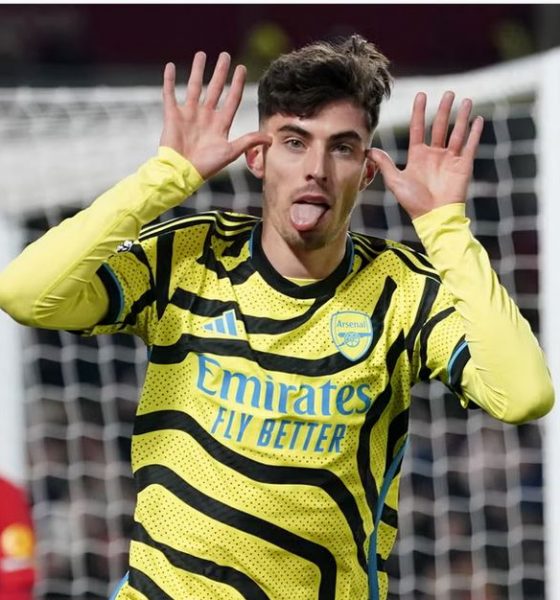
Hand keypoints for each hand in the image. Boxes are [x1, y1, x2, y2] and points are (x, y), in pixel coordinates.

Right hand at [160, 52, 271, 179]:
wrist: (181, 173)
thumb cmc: (206, 166)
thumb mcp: (231, 152)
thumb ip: (249, 141)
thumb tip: (271, 138)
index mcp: (220, 125)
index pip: (232, 99)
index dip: (237, 84)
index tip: (242, 68)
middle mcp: (206, 117)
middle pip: (215, 89)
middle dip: (220, 72)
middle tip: (225, 55)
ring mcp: (189, 115)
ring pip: (194, 87)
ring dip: (197, 71)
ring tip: (201, 54)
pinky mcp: (173, 116)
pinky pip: (170, 94)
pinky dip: (168, 81)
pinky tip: (169, 66)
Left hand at [368, 91, 483, 219]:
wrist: (433, 217)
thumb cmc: (413, 202)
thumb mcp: (395, 180)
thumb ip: (384, 163)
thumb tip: (368, 150)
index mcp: (418, 156)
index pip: (418, 128)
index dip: (419, 112)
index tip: (421, 95)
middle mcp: (434, 155)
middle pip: (440, 127)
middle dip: (444, 110)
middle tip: (449, 93)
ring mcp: (450, 159)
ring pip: (456, 133)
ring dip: (461, 117)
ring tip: (465, 100)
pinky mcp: (463, 166)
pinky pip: (470, 146)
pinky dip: (474, 133)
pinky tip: (478, 119)